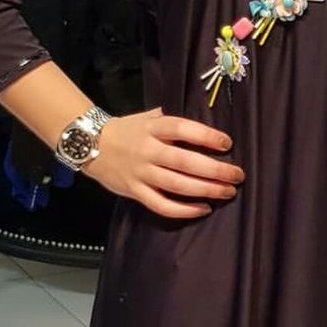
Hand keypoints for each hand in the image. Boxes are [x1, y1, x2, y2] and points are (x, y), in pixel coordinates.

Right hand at [83, 107, 244, 218]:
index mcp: (152, 128)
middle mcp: (147, 150)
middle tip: (237, 175)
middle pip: (185, 162)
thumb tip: (205, 125)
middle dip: (215, 170)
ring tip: (228, 192)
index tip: (227, 143)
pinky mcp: (135, 192)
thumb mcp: (148, 117)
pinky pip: (161, 205)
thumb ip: (172, 121)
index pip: (182, 129)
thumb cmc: (127, 130)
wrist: (89, 144)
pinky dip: (184, 210)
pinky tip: (204, 209)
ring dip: (206, 190)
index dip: (206, 136)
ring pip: (177, 185)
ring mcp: (140, 173)